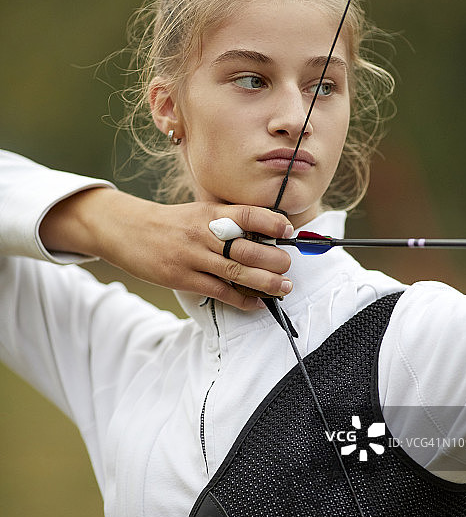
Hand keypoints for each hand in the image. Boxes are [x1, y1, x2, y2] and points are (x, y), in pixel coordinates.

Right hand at [39, 188, 293, 309]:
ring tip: (284, 288)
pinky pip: (219, 291)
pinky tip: (257, 304)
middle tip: (288, 267)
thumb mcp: (198, 213)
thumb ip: (226, 221)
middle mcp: (203, 233)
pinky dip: (241, 299)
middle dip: (274, 259)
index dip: (271, 221)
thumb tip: (264, 234)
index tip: (288, 230)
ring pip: (236, 271)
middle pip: (246, 247)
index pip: (247, 214)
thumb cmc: (169, 223)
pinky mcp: (182, 278)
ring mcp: (192, 256)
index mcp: (210, 212)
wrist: (127, 230)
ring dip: (265, 282)